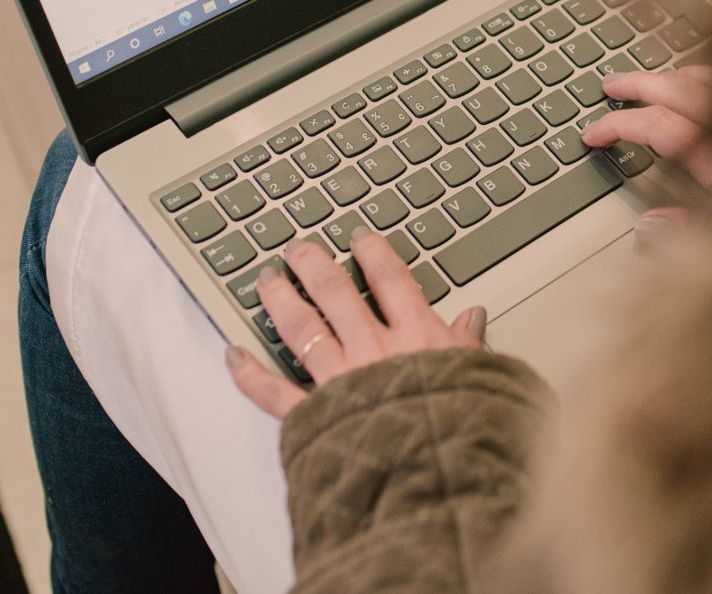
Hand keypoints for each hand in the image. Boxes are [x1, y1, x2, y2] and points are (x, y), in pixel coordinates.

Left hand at [227, 229, 484, 419]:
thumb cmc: (458, 427)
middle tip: (298, 249)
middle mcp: (371, 349)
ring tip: (267, 280)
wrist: (434, 472)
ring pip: (301, 328)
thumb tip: (475, 317)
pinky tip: (233, 354)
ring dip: (280, 299)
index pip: (389, 279)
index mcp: (416, 336)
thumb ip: (470, 344)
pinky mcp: (314, 415)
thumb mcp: (478, 376)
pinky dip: (249, 373)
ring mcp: (338, 379)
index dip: (372, 253)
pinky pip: (273, 391)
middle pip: (334, 292)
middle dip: (313, 264)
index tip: (359, 238)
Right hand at [581, 65, 711, 239]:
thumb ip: (690, 228)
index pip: (652, 128)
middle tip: (611, 85)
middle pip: (673, 90)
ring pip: (706, 76)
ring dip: (674, 77)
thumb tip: (645, 226)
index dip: (617, 126)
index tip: (593, 134)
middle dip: (636, 85)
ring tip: (656, 81)